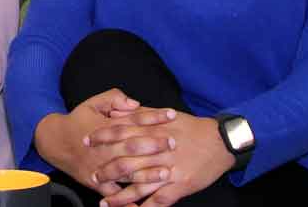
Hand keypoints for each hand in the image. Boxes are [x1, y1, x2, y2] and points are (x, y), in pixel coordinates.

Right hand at [34, 89, 174, 197]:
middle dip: (154, 144)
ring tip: (167, 172)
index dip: (153, 116)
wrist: (55, 141)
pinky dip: (127, 200)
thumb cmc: (79, 120)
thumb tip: (135, 103)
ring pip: (127, 171)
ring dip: (147, 173)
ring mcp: (101, 166)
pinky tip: (142, 203)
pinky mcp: (97, 182)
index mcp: (107, 125)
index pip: (134, 119)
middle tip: (174, 142)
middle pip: (133, 145)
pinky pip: (114, 192)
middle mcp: (106, 147)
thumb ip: (114, 98)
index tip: (171, 114)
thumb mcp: (93, 102)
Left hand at [93, 113, 233, 206]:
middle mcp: (158, 150)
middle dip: (107, 169)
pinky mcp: (179, 186)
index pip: (122, 132)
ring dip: (120, 195)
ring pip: (139, 185)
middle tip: (92, 175)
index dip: (103, 136)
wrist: (220, 142)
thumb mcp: (166, 114)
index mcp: (154, 130)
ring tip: (104, 202)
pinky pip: (158, 201)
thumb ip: (141, 113)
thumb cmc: (192, 127)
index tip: (87, 140)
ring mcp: (169, 170)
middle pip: (127, 160)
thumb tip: (117, 110)